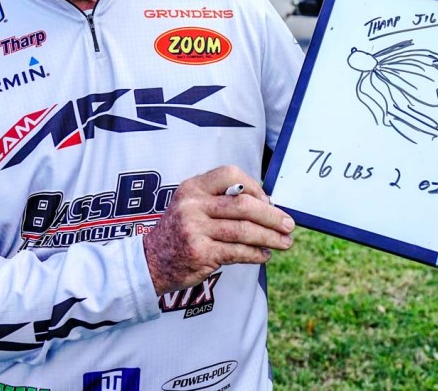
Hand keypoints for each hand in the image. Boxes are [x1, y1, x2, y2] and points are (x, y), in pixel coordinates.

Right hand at [142, 165, 294, 294]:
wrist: (149, 263)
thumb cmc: (179, 233)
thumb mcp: (191, 206)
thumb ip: (220, 201)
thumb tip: (266, 206)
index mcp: (193, 187)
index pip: (231, 174)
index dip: (255, 187)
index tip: (267, 201)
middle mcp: (192, 205)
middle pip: (243, 205)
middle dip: (271, 215)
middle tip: (288, 224)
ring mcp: (195, 229)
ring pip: (244, 230)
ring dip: (270, 237)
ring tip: (284, 242)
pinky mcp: (200, 253)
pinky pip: (237, 251)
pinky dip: (256, 254)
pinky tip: (264, 255)